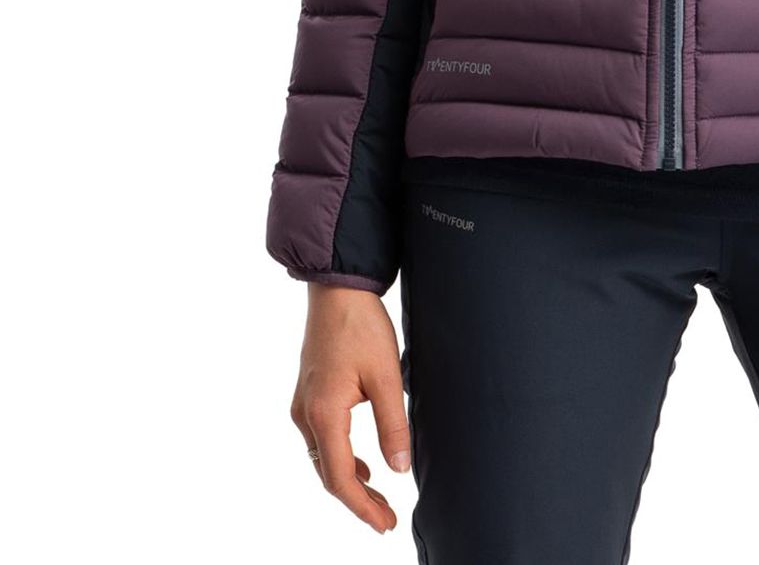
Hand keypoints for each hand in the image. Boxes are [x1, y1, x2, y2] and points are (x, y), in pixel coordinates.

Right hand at [289, 284, 410, 532]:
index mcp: (323, 415)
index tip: (385, 524)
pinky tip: (363, 464)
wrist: (337, 289)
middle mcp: (305, 415)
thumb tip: (400, 470)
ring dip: (349, 480)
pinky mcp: (308, 395)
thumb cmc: (362, 326)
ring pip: (323, 459)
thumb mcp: (387, 376)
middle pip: (328, 474)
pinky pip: (321, 440)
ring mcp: (303, 405)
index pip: (340, 478)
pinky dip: (340, 459)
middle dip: (358, 499)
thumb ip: (393, 425)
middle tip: (386, 519)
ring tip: (378, 498)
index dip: (363, 506)